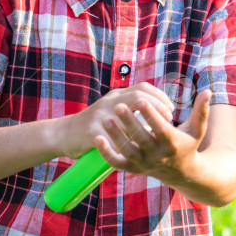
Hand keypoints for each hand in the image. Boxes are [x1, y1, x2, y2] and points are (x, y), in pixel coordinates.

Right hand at [60, 82, 174, 159]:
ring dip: (143, 124)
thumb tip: (156, 111)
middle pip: (138, 97)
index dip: (159, 97)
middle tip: (168, 119)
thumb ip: (130, 108)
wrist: (63, 134)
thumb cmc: (94, 124)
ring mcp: (100, 115)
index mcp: (116, 96)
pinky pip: (112, 135)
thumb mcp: (112, 110)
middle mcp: (109, 102)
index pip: (143, 88)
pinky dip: (125, 141)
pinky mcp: (91, 130)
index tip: (171, 109)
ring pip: (126, 115)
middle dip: (156, 107)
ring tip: (154, 133)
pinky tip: (137, 148)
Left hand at [94, 89, 211, 182]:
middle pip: (141, 139)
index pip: (161, 128)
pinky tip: (97, 139)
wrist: (181, 173)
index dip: (151, 115)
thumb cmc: (188, 144)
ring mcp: (144, 164)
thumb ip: (201, 110)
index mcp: (173, 143)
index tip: (142, 100)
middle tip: (119, 105)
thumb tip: (208, 91)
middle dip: (129, 122)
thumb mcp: (197, 129)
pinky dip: (106, 153)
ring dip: (115, 135)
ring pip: (127, 151)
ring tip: (106, 118)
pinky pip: (117, 163)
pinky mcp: (133, 169)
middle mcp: (158, 155)